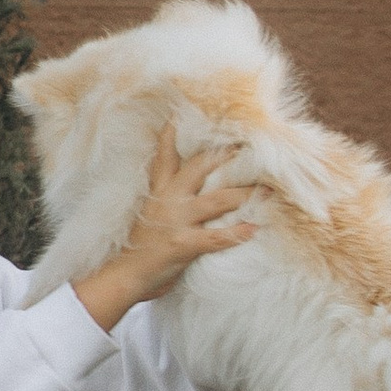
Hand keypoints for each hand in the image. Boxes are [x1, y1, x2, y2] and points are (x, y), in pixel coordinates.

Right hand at [73, 122, 260, 331]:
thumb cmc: (136, 248)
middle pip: (200, 167)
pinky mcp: (183, 244)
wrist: (121, 276)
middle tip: (252, 145)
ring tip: (269, 189)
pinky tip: (254, 229)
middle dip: (227, 155)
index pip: (166, 155)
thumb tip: (190, 188)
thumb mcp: (148, 213)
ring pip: (217, 199)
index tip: (186, 114)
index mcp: (157, 191)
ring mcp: (176, 220)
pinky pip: (216, 237)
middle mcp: (167, 199)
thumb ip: (167, 198)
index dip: (176, 133)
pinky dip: (238, 233)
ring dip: (245, 194)